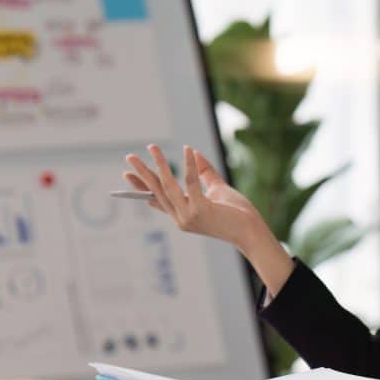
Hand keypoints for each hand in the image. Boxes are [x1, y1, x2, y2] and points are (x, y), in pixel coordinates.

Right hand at [123, 144, 293, 293]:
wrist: (252, 232)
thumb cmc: (238, 214)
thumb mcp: (218, 190)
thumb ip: (205, 173)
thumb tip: (194, 152)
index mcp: (184, 216)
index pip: (158, 201)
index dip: (142, 188)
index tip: (128, 176)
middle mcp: (182, 219)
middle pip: (157, 192)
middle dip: (142, 173)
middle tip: (129, 157)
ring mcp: (189, 216)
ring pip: (169, 186)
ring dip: (160, 165)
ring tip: (152, 148)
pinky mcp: (201, 210)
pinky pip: (191, 183)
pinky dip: (188, 165)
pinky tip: (187, 150)